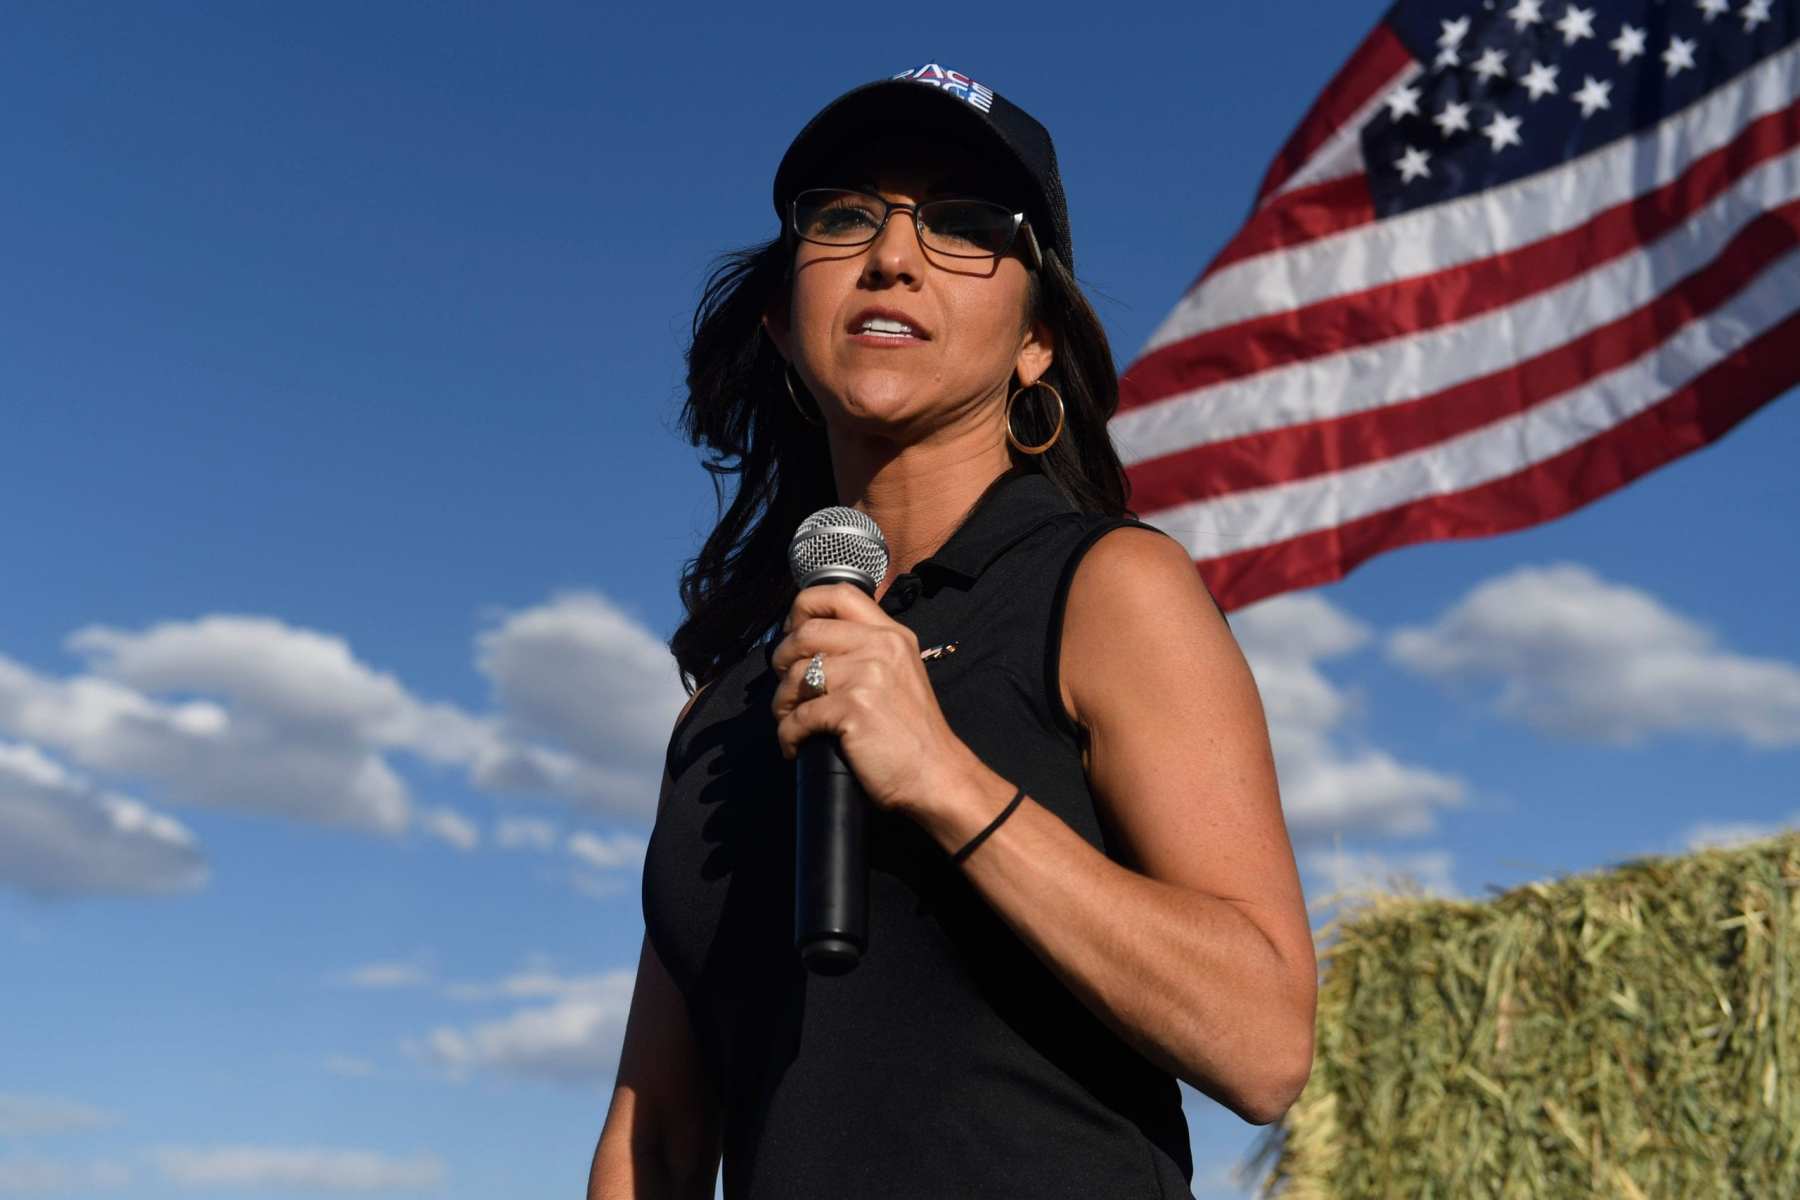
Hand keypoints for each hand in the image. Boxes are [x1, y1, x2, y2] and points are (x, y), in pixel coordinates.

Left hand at [769, 582, 984, 818]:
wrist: (936, 774)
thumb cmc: (912, 732)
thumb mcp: (899, 673)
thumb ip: (866, 650)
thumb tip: (810, 645)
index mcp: (891, 634)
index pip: (838, 593)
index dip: (803, 607)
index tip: (794, 633)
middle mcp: (880, 646)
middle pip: (806, 632)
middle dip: (782, 660)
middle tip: (786, 685)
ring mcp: (867, 676)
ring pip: (796, 675)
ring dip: (782, 702)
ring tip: (790, 719)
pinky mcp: (854, 709)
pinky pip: (798, 715)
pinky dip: (788, 734)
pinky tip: (795, 745)